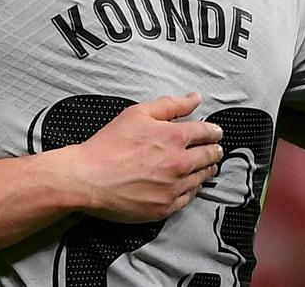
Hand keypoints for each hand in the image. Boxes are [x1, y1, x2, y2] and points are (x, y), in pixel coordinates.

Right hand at [63, 93, 223, 222]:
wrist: (88, 178)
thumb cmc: (109, 145)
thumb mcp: (137, 114)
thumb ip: (170, 104)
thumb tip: (194, 98)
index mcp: (173, 137)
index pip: (206, 133)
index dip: (214, 131)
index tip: (216, 133)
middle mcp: (179, 163)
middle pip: (210, 156)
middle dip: (214, 150)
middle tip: (214, 149)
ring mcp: (174, 187)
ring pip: (202, 178)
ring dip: (206, 169)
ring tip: (205, 166)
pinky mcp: (166, 207)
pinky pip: (190, 197)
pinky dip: (192, 188)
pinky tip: (189, 183)